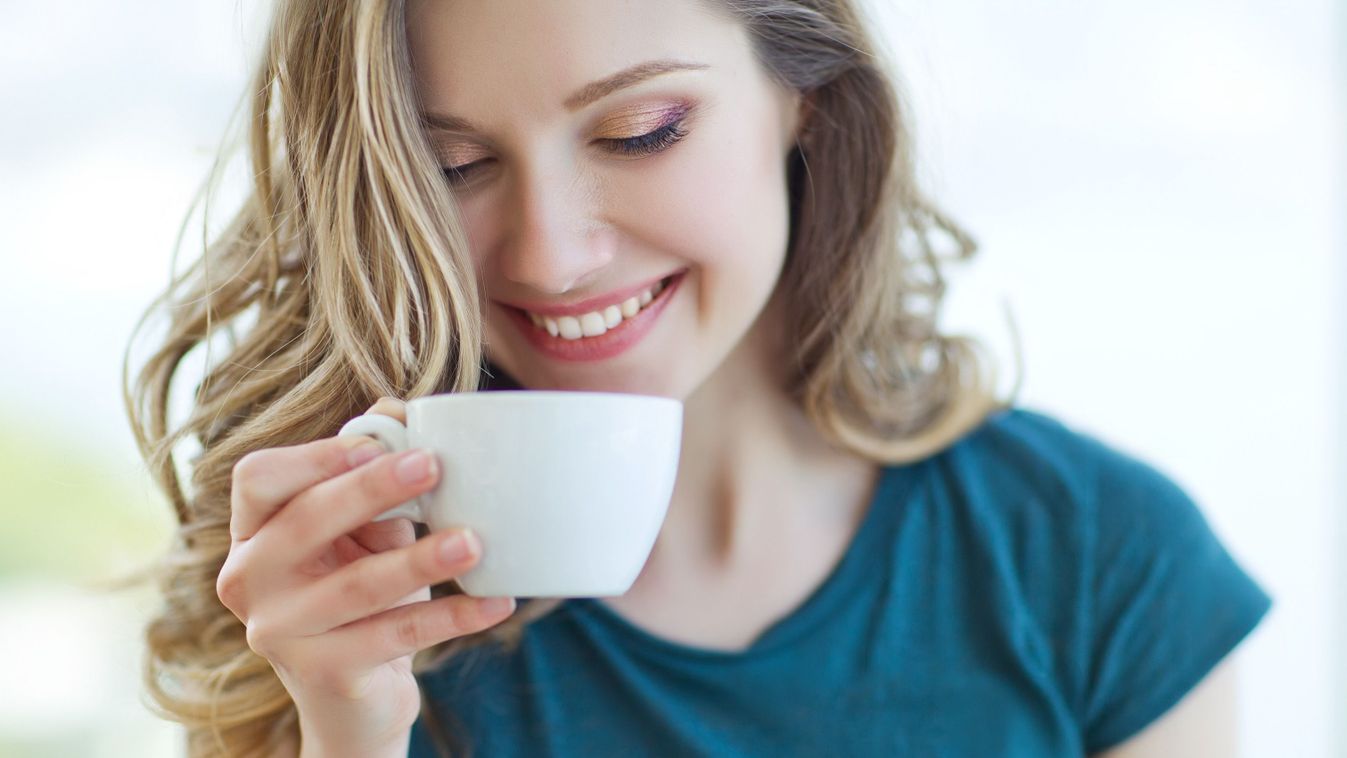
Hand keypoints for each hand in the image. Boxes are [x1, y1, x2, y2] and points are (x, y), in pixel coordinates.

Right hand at [215, 398, 515, 755]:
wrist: (353, 695)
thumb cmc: (358, 587)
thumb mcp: (359, 530)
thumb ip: (370, 473)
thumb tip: (397, 408)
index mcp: (253, 532)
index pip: (256, 479)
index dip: (313, 457)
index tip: (375, 442)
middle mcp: (250, 580)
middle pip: (305, 522)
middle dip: (370, 489)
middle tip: (432, 465)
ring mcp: (280, 633)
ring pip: (356, 586)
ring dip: (420, 560)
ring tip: (474, 541)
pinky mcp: (324, 674)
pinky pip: (397, 636)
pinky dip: (453, 617)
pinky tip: (496, 601)